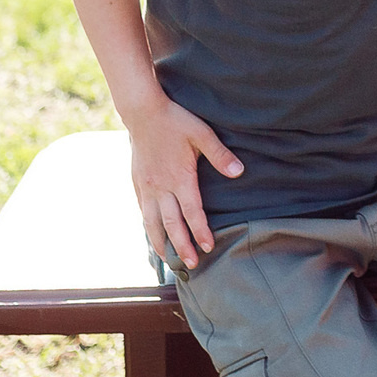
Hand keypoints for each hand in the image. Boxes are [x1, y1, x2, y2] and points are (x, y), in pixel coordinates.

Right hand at [127, 99, 243, 268]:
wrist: (143, 112)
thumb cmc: (176, 121)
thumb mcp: (202, 133)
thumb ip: (220, 155)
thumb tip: (239, 171)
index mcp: (179, 177)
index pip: (192, 212)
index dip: (200, 231)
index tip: (209, 246)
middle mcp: (161, 187)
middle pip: (171, 224)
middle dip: (183, 246)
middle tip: (192, 264)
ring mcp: (146, 187)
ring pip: (152, 222)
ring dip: (162, 242)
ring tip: (169, 259)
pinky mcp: (137, 183)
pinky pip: (143, 211)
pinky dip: (148, 226)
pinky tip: (153, 234)